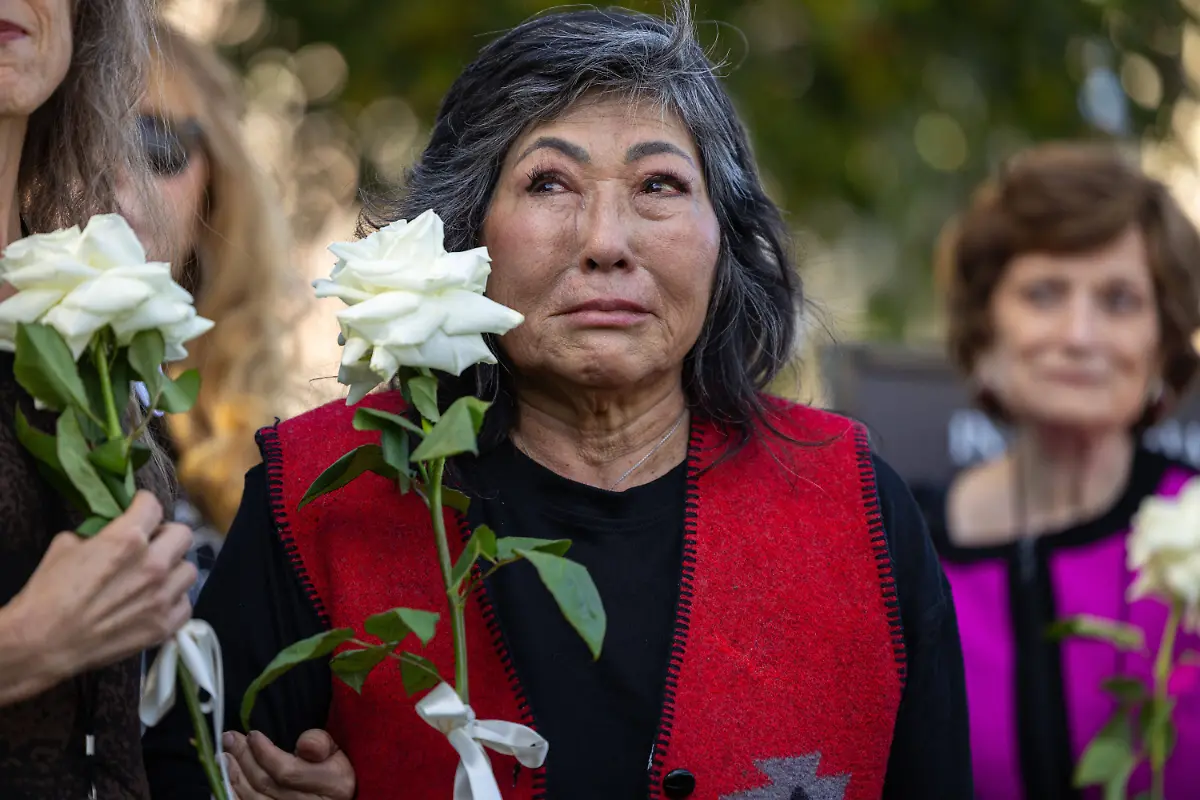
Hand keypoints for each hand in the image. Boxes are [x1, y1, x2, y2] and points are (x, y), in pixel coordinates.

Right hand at [11, 491, 195, 680]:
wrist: (42, 644)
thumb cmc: (47, 594)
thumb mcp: (65, 547)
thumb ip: (97, 534)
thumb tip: (109, 533)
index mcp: (128, 539)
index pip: (154, 505)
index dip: (144, 505)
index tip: (140, 509)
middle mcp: (153, 564)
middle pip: (183, 534)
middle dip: (166, 535)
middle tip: (152, 543)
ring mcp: (163, 597)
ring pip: (189, 570)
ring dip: (174, 570)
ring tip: (155, 577)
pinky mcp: (165, 625)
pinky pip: (186, 604)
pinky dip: (174, 601)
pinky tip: (156, 603)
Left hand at [224, 729, 355, 799]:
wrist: (332, 796)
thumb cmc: (332, 769)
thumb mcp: (335, 750)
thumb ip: (320, 743)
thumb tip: (304, 745)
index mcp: (332, 784)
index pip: (288, 772)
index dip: (265, 753)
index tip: (253, 735)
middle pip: (266, 785)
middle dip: (243, 759)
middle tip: (228, 738)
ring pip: (254, 799)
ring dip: (234, 776)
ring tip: (223, 755)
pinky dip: (233, 795)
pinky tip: (225, 780)